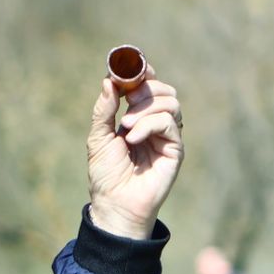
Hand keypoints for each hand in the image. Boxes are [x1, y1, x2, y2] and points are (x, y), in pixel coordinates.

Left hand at [86, 67, 183, 238]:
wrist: (114, 205)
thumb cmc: (106, 175)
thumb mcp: (98, 137)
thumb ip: (104, 109)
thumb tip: (108, 80)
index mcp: (137, 117)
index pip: (148, 85)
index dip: (141, 72)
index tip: (128, 68)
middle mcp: (155, 123)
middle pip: (163, 89)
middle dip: (144, 88)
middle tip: (126, 101)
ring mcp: (166, 136)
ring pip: (170, 102)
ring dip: (146, 108)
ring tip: (126, 127)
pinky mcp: (175, 149)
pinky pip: (170, 123)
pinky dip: (149, 125)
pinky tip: (133, 139)